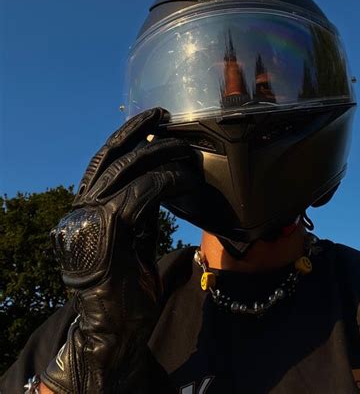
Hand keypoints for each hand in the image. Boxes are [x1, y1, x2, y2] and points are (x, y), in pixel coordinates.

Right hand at [41, 108, 198, 393]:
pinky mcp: (104, 228)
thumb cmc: (129, 295)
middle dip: (142, 133)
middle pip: (112, 157)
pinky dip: (166, 180)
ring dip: (160, 153)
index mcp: (85, 210)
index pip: (104, 162)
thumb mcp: (139, 245)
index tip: (153, 120)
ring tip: (185, 148)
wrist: (113, 334)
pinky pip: (141, 191)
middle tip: (169, 119)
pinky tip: (184, 178)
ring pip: (127, 168)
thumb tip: (173, 192)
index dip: (127, 136)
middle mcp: (80, 209)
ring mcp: (87, 217)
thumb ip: (147, 218)